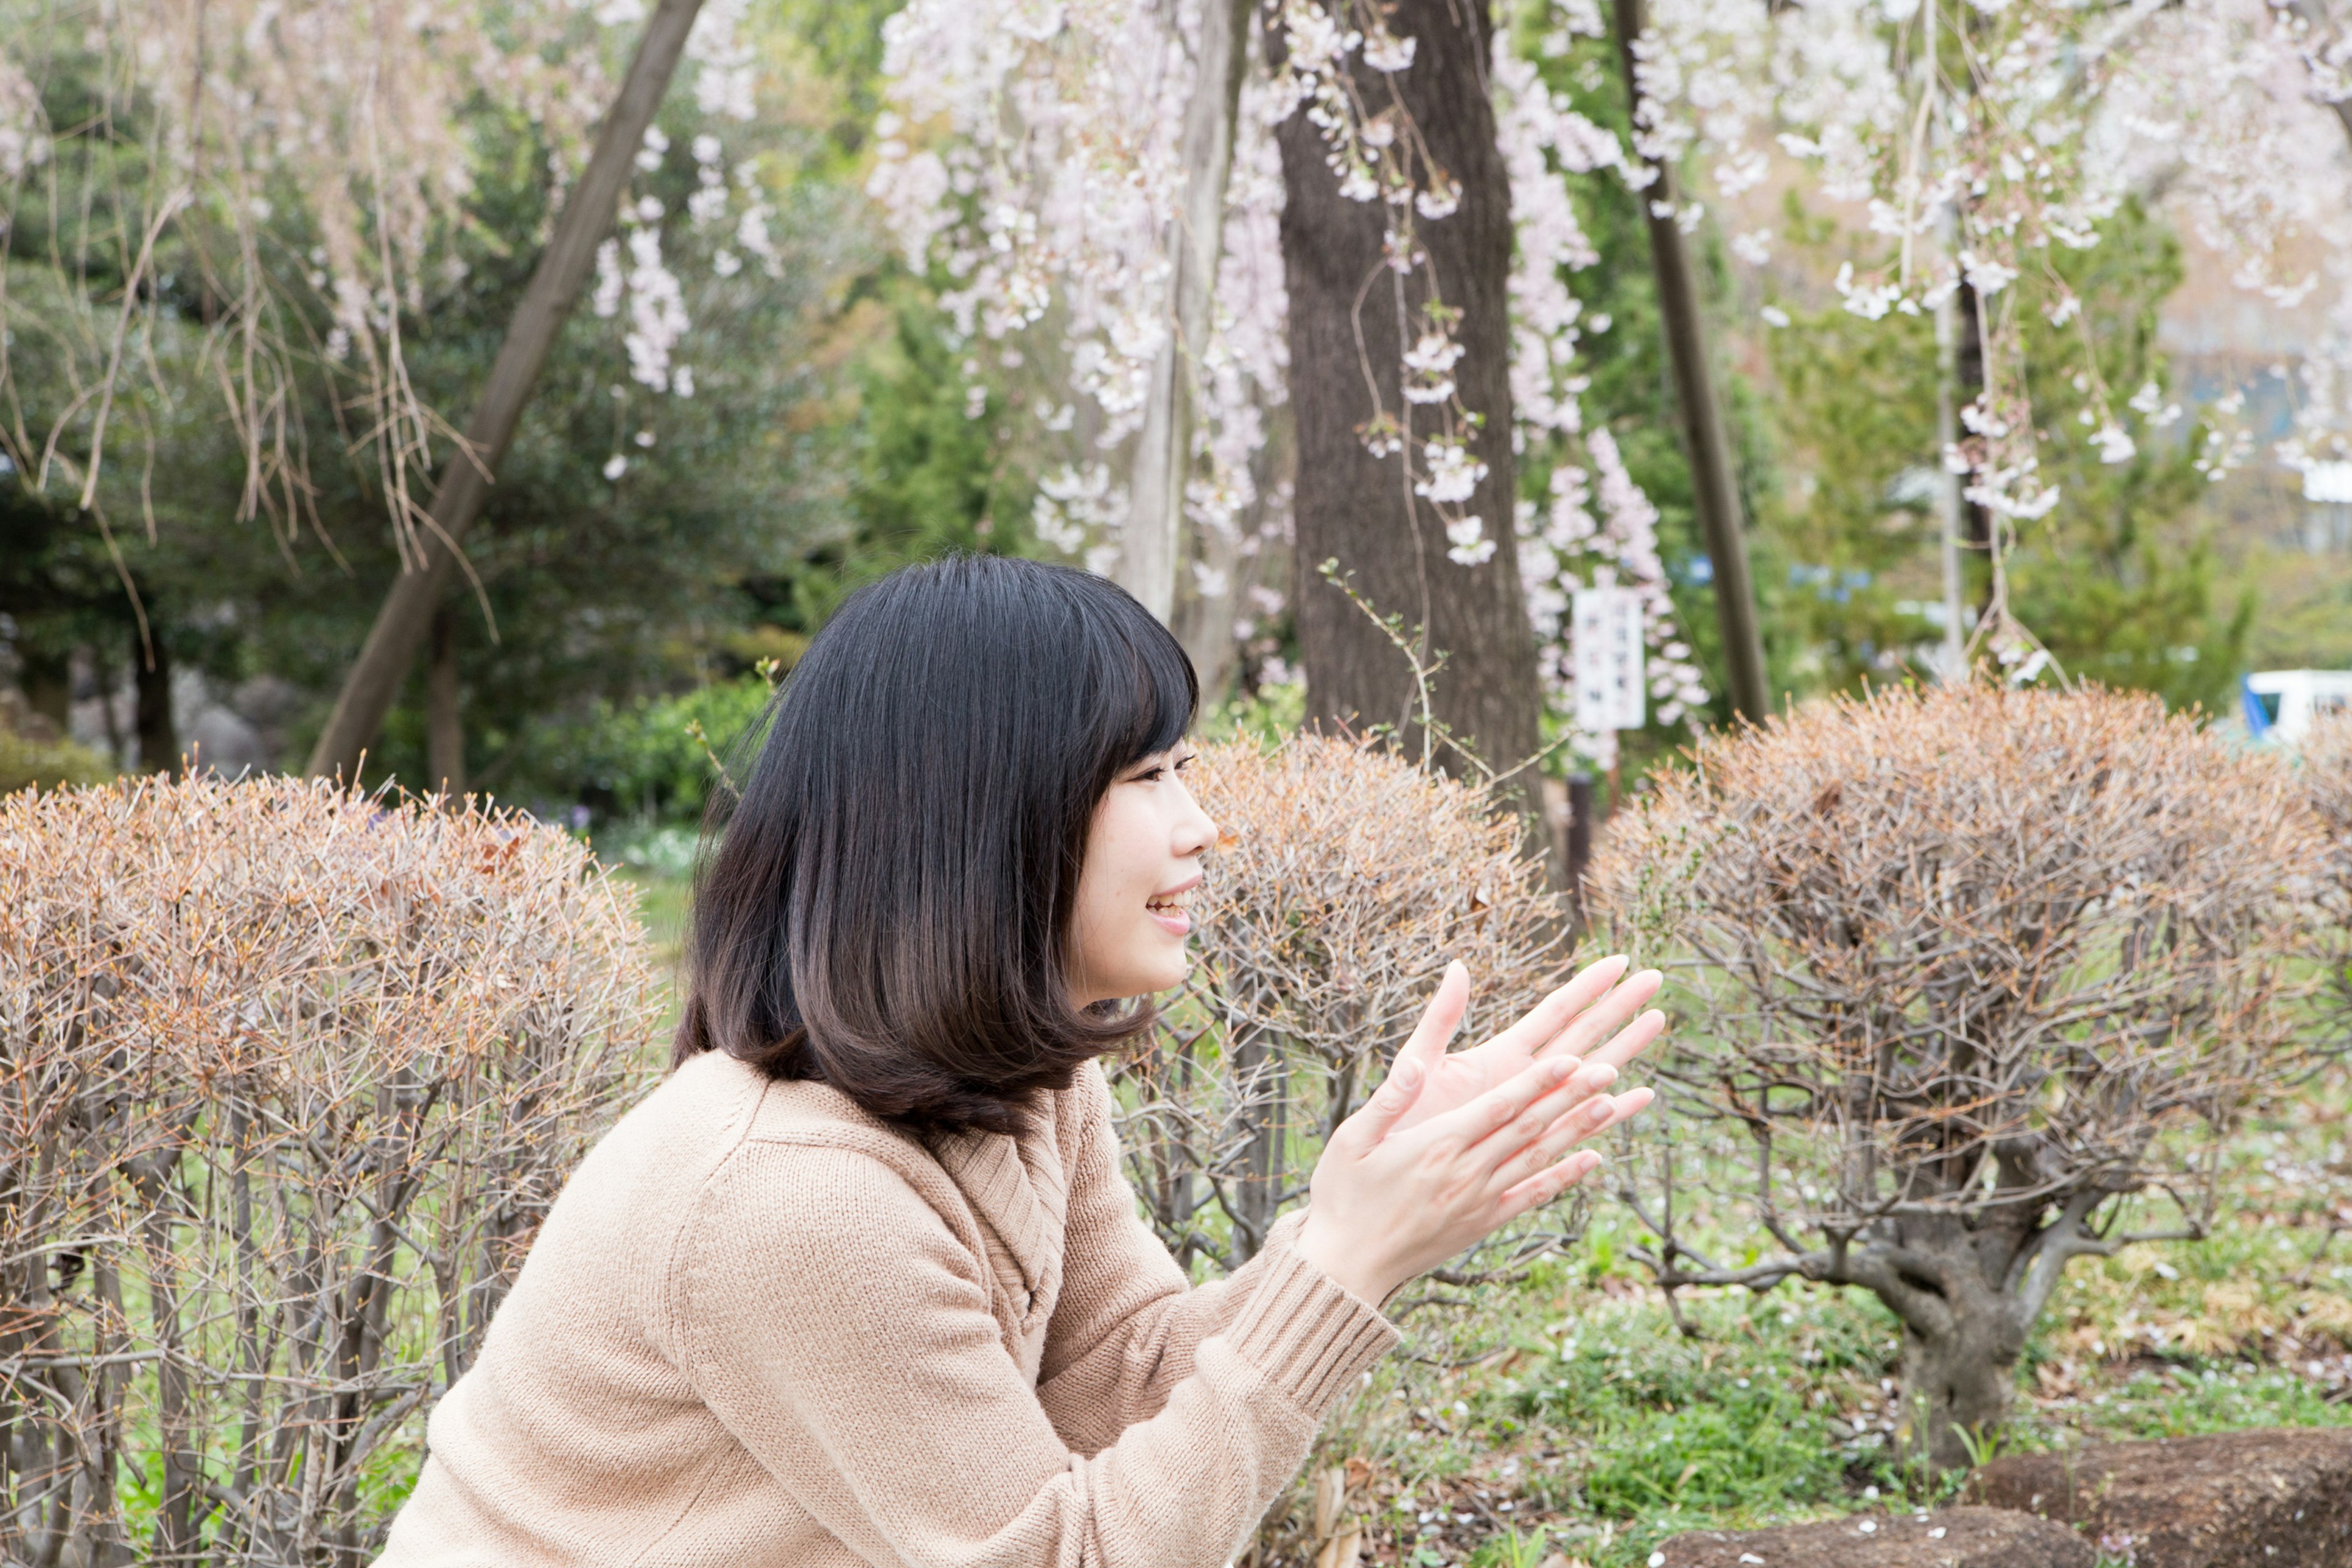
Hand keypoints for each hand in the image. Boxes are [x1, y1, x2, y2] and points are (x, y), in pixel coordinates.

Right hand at [1295, 1020, 1657, 1306]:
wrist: (1346, 1268)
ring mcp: (1479, 1201)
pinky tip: (1592, 1160)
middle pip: (1529, 1128)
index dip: (1538, 1081)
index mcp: (1436, 1146)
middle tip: (1610, 1068)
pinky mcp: (1483, 1224)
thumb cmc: (1342, 1197)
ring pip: (1539, 1158)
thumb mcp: (1350, 1141)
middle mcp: (1466, 1173)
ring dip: (1579, 1130)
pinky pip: (1532, 1197)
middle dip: (1572, 1096)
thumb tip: (1416, 1063)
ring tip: (1614, 1104)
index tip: (1572, 1057)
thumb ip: (1389, 1099)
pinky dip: (1564, 1177)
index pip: (1499, 1106)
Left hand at [1385, 955, 1663, 1135]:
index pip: (1554, 1012)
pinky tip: (1642, 1098)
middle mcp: (1523, 1079)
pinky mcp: (1534, 1146)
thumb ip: (1440, 1018)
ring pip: (1592, 1076)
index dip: (1587, 986)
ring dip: (1626, 1048)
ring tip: (1660, 1020)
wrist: (1395, 1177)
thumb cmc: (1401, 1119)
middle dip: (1620, 1006)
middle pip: (1583, 1034)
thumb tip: (1458, 967)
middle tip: (1657, 978)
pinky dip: (1611, 1113)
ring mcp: (1533, 1111)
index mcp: (1499, 1055)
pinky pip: (1581, 1127)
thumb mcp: (1417, 1062)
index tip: (1620, 960)